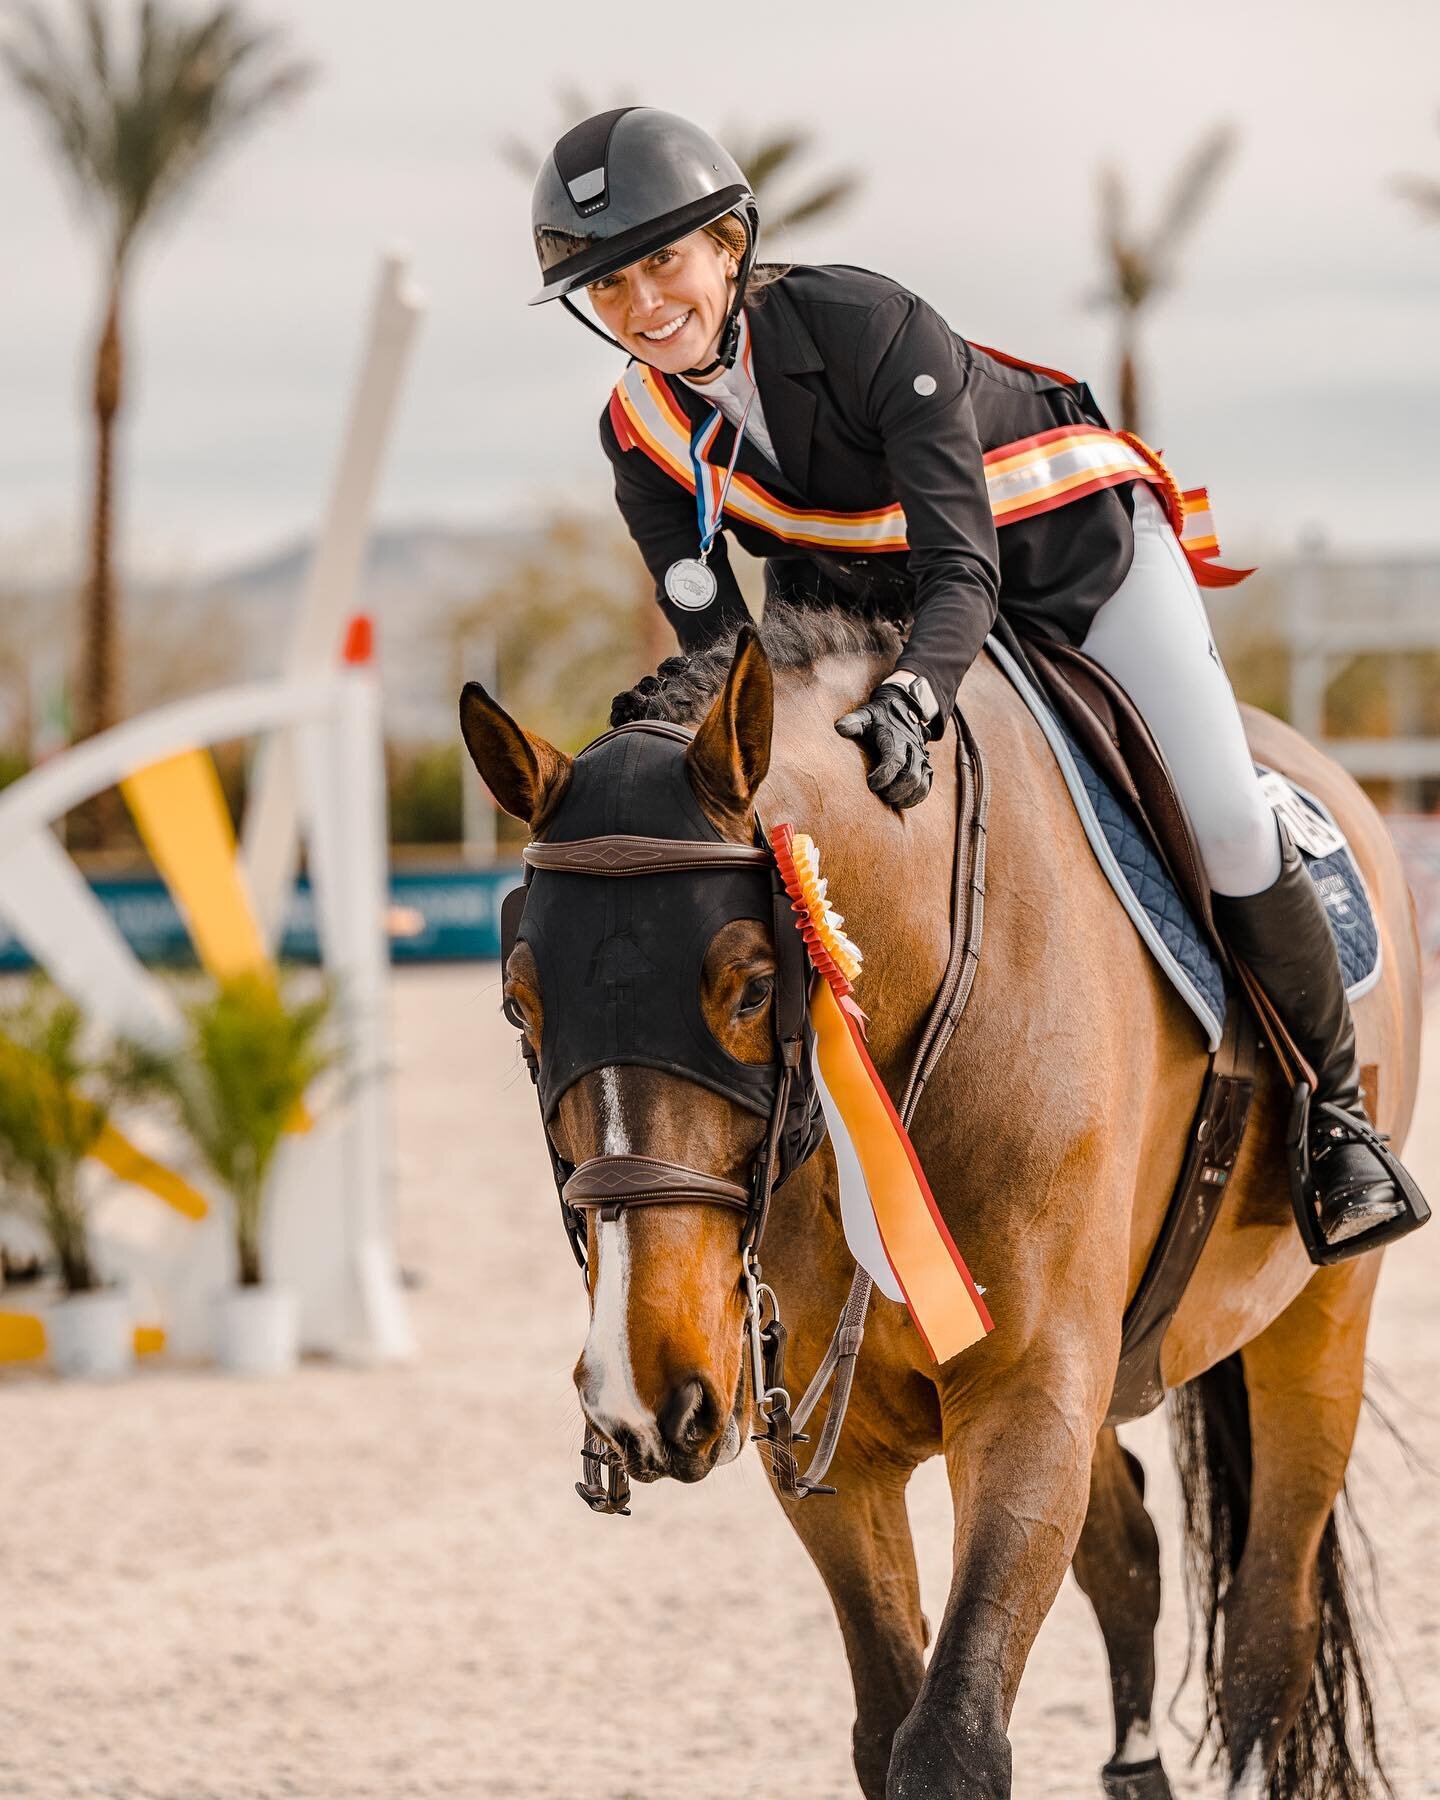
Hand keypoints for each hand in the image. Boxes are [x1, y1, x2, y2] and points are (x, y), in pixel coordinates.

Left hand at [834, 684, 932, 808]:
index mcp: (896, 737)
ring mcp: (921, 757)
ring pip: (921, 783)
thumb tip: (839, 729)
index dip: (884, 775)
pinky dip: (916, 797)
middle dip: (895, 790)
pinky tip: (901, 802)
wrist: (901, 708)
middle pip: (910, 776)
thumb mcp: (865, 715)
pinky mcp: (925, 765)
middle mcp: (912, 748)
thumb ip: (853, 722)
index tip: (871, 784)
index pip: (895, 759)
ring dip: (906, 796)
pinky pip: (926, 786)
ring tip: (889, 801)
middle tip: (880, 795)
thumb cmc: (878, 716)